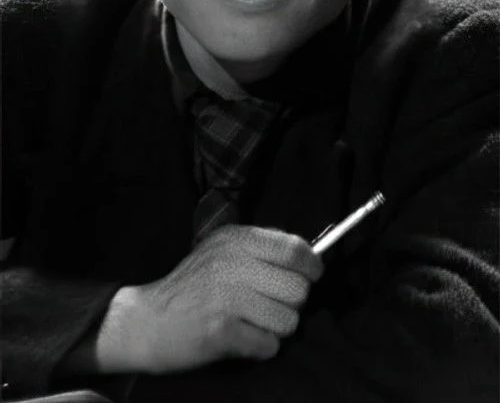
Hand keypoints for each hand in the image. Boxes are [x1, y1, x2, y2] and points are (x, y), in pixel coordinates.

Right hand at [108, 225, 322, 374]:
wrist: (146, 320)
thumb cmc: (192, 286)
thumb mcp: (220, 251)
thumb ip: (259, 248)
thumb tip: (307, 255)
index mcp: (236, 240)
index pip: (294, 248)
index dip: (311, 265)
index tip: (311, 275)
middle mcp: (232, 263)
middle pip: (298, 288)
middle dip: (291, 303)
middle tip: (269, 305)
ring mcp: (227, 297)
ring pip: (288, 320)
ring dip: (274, 328)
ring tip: (252, 323)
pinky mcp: (221, 331)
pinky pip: (268, 345)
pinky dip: (259, 347)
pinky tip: (239, 338)